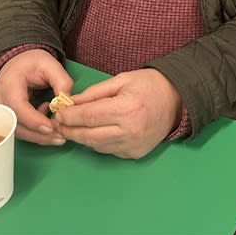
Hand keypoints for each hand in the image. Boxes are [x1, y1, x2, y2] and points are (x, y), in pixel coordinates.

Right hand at [0, 49, 71, 145]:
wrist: (18, 62)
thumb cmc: (32, 63)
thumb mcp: (50, 65)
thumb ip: (62, 82)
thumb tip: (67, 104)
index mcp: (9, 83)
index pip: (18, 107)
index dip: (34, 120)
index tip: (51, 127)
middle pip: (16, 125)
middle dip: (39, 134)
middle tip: (60, 136)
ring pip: (17, 132)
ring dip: (38, 136)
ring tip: (58, 133)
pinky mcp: (4, 119)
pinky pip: (18, 130)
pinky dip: (34, 131)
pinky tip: (46, 121)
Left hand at [55, 69, 181, 158]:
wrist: (177, 100)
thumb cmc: (149, 85)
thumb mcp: (122, 80)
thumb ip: (95, 93)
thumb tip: (71, 103)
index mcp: (127, 108)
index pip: (89, 116)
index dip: (70, 116)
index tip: (59, 112)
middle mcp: (130, 131)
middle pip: (89, 136)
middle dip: (70, 129)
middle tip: (59, 123)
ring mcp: (133, 146)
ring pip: (97, 146)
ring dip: (82, 137)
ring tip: (74, 126)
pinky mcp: (135, 154)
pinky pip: (109, 150)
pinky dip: (99, 142)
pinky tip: (96, 131)